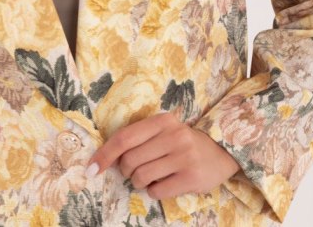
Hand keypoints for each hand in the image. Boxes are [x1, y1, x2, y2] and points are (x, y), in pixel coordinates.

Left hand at [85, 111, 240, 199]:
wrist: (221, 152)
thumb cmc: (183, 143)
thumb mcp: (163, 132)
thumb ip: (138, 140)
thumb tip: (105, 159)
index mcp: (163, 120)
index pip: (125, 137)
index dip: (104, 154)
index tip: (91, 169)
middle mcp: (174, 135)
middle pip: (130, 160)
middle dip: (126, 171)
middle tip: (135, 170)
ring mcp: (184, 156)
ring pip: (141, 177)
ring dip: (140, 182)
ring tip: (152, 177)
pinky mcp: (191, 177)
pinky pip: (157, 191)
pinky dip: (154, 191)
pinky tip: (163, 184)